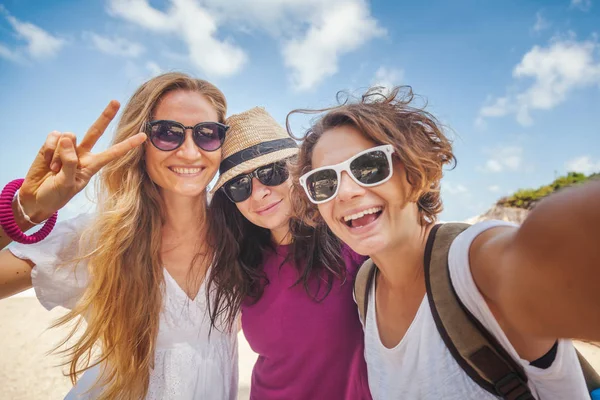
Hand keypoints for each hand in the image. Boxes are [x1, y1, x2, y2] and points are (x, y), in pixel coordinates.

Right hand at [18, 101, 146, 221]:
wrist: (37, 197)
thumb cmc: (56, 194)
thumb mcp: (67, 184)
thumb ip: (70, 163)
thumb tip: (67, 138)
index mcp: (92, 166)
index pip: (113, 153)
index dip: (127, 145)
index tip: (144, 136)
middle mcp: (82, 153)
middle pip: (96, 131)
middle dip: (106, 116)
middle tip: (116, 101)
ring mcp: (68, 147)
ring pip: (69, 136)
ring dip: (59, 154)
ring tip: (55, 169)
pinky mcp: (52, 143)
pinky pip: (54, 137)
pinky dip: (49, 149)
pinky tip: (48, 162)